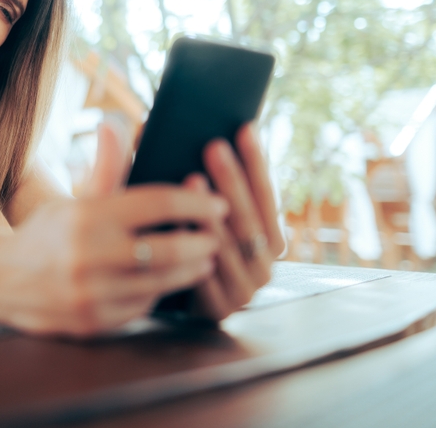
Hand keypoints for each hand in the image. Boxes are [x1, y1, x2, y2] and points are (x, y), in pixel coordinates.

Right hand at [0, 120, 225, 335]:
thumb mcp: (74, 198)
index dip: (195, 202)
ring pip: (162, 283)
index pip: (157, 203)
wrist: (0, 279)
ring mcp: (92, 293)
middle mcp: (89, 255)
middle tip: (217, 235)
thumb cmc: (46, 233)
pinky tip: (170, 282)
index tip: (218, 203)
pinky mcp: (94, 322)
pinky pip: (144, 307)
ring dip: (192, 270)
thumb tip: (115, 123)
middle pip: (170, 248)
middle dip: (203, 241)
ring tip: (204, 259)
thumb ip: (105, 167)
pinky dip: (162, 294)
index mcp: (87, 216)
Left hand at [187, 123, 285, 320]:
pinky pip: (205, 273)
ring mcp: (246, 289)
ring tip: (192, 178)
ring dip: (210, 211)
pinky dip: (191, 246)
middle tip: (214, 145)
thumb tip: (173, 126)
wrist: (166, 300)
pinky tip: (176, 224)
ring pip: (229, 244)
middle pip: (249, 217)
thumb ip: (202, 177)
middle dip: (232, 180)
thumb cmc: (184, 247)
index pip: (267, 194)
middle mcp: (265, 264)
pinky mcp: (220, 308)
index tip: (244, 128)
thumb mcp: (198, 213)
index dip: (256, 162)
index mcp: (269, 237)